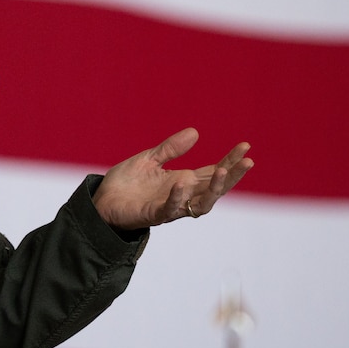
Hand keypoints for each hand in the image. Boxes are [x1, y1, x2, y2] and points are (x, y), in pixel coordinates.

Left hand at [91, 128, 252, 229]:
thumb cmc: (127, 184)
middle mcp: (181, 196)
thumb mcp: (150, 159)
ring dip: (214, 189)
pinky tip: (182, 183)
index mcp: (183, 182)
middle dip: (233, 176)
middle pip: (215, 189)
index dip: (230, 160)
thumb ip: (171, 149)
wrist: (102, 201)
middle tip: (247, 161)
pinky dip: (177, 198)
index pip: (213, 172)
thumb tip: (195, 132)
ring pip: (201, 205)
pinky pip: (169, 210)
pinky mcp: (152, 215)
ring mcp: (169, 207)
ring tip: (223, 171)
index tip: (245, 146)